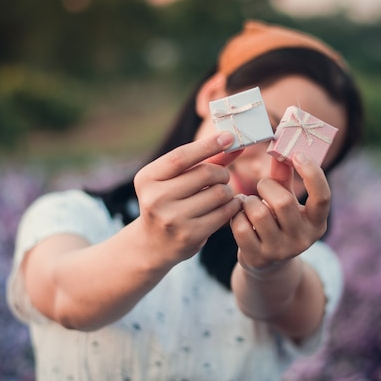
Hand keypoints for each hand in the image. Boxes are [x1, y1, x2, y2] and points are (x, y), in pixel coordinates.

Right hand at [133, 132, 242, 264]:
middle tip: (222, 177)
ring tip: (222, 194)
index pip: (181, 157)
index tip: (228, 136)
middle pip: (205, 174)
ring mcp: (172, 219)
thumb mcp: (176, 179)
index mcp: (148, 178)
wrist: (153, 244)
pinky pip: (224, 213)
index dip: (207, 145)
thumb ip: (203, 160)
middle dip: (222, 173)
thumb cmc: (169, 203)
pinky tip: (228, 206)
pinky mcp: (190, 235)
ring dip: (228, 191)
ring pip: (219, 193)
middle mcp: (156, 198)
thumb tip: (232, 140)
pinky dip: (232, 206)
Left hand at [230, 152, 330, 274]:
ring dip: (249, 201)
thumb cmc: (278, 220)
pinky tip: (240, 216)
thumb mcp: (286, 198)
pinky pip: (241, 227)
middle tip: (262, 185)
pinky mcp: (258, 258)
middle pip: (283, 202)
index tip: (298, 154)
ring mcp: (280, 251)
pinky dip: (237, 215)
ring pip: (260, 213)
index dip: (312, 173)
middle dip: (267, 186)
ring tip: (249, 202)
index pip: (323, 197)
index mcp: (317, 222)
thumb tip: (278, 145)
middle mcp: (303, 239)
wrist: (267, 262)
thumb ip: (284, 175)